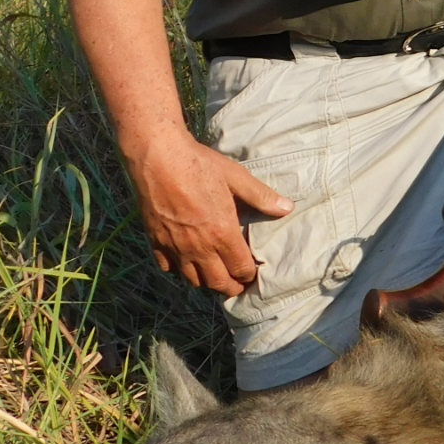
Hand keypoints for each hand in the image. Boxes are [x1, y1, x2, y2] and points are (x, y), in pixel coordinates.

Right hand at [123, 131, 291, 296]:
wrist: (157, 157)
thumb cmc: (199, 164)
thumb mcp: (236, 177)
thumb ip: (262, 196)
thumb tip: (288, 208)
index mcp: (222, 234)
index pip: (241, 269)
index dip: (249, 275)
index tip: (252, 273)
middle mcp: (198, 247)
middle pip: (217, 283)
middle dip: (231, 287)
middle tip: (237, 284)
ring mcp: (175, 247)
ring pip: (192, 280)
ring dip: (206, 281)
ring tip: (215, 275)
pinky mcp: (155, 241)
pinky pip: (168, 268)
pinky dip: (179, 270)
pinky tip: (185, 262)